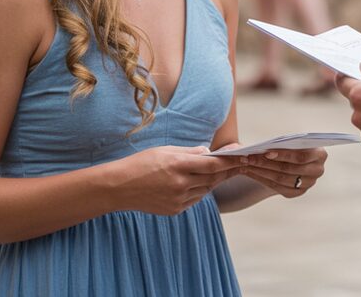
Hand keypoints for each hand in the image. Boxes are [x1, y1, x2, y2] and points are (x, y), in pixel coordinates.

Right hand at [114, 145, 243, 214]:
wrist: (118, 188)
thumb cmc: (141, 164)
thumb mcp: (165, 150)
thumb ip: (189, 152)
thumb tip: (208, 152)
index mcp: (178, 165)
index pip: (212, 163)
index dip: (229, 160)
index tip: (242, 155)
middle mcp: (180, 184)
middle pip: (213, 177)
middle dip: (227, 170)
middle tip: (240, 163)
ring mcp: (178, 199)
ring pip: (205, 189)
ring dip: (213, 180)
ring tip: (220, 171)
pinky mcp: (175, 210)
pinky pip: (195, 199)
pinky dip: (199, 190)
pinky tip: (198, 183)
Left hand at [240, 148, 327, 197]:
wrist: (295, 158)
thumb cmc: (293, 144)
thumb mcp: (292, 140)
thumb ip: (281, 141)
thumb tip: (258, 146)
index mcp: (320, 154)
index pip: (302, 156)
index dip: (284, 155)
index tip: (265, 152)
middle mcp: (317, 171)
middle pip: (289, 169)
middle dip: (266, 163)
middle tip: (248, 157)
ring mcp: (308, 184)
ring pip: (281, 179)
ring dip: (261, 170)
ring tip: (246, 163)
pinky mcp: (297, 192)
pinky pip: (277, 187)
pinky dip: (262, 178)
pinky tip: (250, 171)